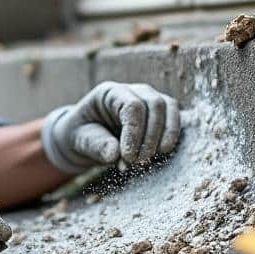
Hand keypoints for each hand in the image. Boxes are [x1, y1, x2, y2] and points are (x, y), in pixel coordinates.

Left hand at [40, 82, 181, 173]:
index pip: (132, 106)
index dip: (134, 133)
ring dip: (164, 137)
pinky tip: (162, 153)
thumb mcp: (80, 141)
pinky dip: (172, 136)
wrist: (88, 137)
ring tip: (148, 160)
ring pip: (169, 108)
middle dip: (150, 137)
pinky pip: (175, 117)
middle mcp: (133, 91)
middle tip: (138, 162)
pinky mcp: (160, 111)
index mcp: (109, 93)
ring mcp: (149, 98)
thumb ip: (96, 146)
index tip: (128, 157)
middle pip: (154, 105)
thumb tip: (114, 154)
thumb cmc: (83, 135)